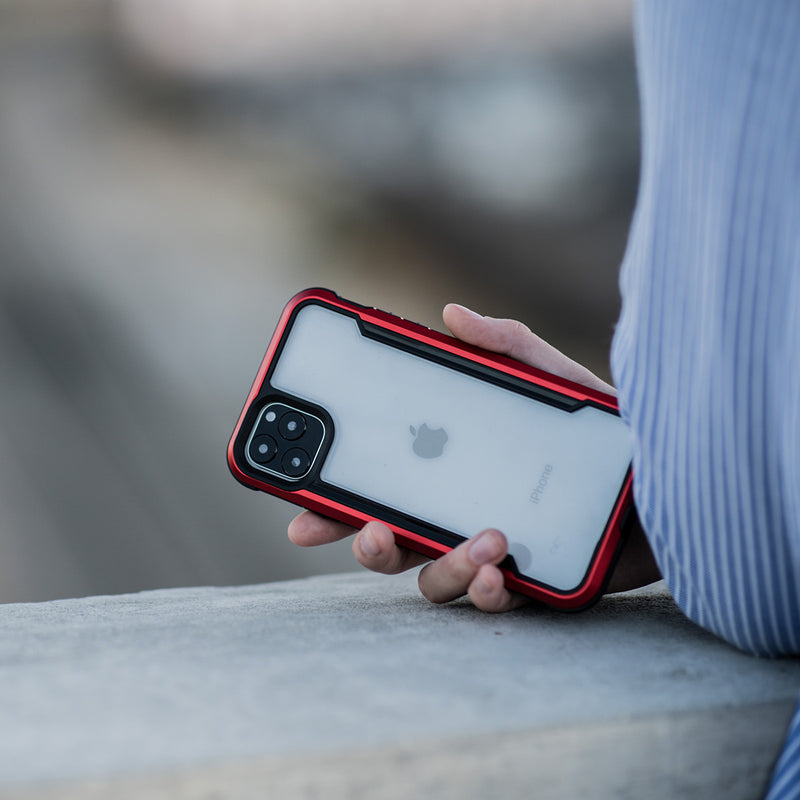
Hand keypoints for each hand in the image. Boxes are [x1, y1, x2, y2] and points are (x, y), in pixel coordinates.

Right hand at [288, 304, 658, 610]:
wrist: (669, 480)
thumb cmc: (603, 430)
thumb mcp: (550, 380)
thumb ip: (505, 345)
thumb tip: (450, 314)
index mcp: (452, 476)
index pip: (381, 490)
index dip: (335, 502)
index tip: (302, 507)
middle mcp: (461, 518)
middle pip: (391, 544)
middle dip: (367, 545)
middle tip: (370, 528)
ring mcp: (492, 555)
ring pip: (434, 580)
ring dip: (444, 564)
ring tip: (485, 538)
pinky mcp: (530, 585)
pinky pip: (491, 602)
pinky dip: (486, 591)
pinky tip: (499, 571)